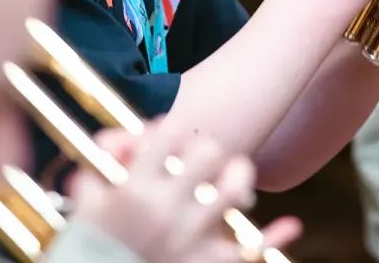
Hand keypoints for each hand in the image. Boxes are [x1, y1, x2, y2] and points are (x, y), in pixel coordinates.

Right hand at [69, 123, 300, 262]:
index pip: (169, 134)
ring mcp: (191, 237)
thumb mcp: (86, 208)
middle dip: (209, 151)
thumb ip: (99, 168)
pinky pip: (249, 251)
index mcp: (135, 189)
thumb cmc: (90, 250)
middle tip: (206, 158)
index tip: (174, 135)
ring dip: (239, 177)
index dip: (174, 129)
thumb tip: (117, 139)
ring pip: (235, 190)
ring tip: (235, 178)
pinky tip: (292, 225)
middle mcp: (168, 208)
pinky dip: (273, 239)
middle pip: (209, 153)